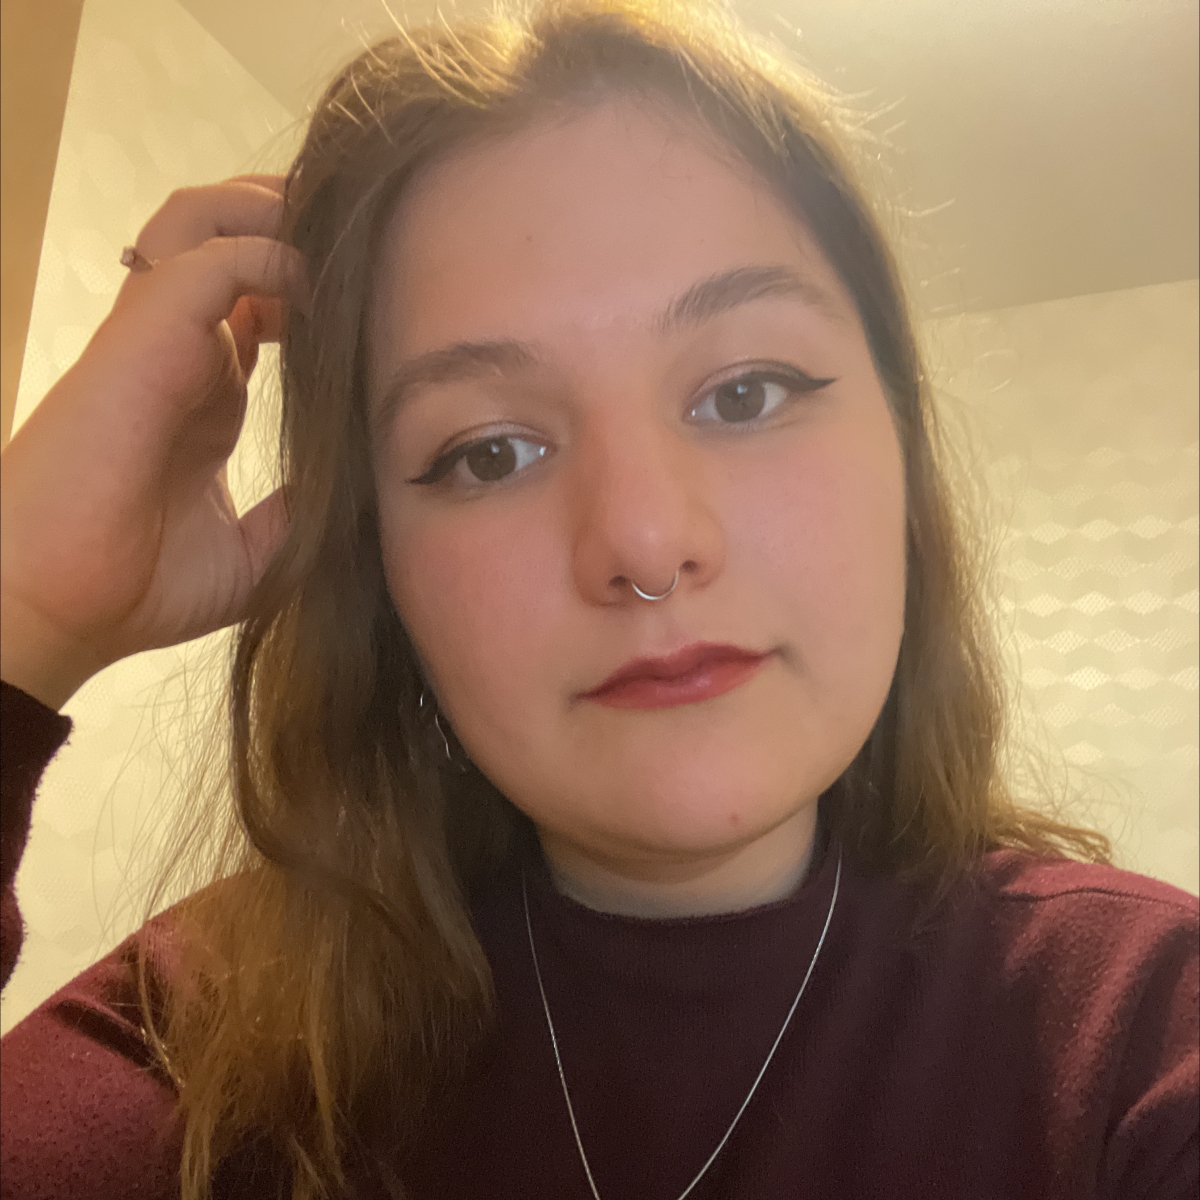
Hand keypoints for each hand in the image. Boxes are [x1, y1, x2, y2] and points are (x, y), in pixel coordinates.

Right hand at [0, 176, 306, 709]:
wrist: (65, 609)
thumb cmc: (139, 589)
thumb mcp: (251, 555)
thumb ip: (295, 517)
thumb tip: (348, 494)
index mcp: (205, 393)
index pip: (255, 302)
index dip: (309, 288)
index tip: (368, 307)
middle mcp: (182, 352)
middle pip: (225, 238)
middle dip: (288, 220)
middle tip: (353, 241)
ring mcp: (158, 338)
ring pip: (203, 221)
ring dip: (269, 212)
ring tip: (330, 235)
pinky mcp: (144, 337)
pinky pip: (209, 259)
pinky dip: (269, 253)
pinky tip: (317, 285)